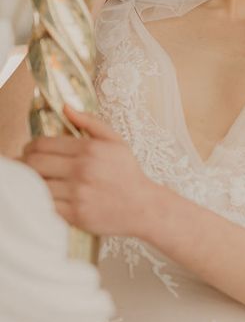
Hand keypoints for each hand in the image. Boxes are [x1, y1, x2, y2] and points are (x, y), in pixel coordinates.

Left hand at [21, 105, 158, 236]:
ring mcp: (77, 193)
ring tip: (36, 181)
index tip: (31, 151)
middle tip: (28, 166)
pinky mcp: (74, 214)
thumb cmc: (128, 173)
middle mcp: (82, 169)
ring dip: (31, 183)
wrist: (142, 206)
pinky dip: (40, 200)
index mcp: (90, 149)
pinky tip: (46, 197)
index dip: (30, 146)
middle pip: (33, 163)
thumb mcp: (116, 141)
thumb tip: (66, 107)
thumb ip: (90, 122)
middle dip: (25, 163)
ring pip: (35, 185)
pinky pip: (44, 205)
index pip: (42, 144)